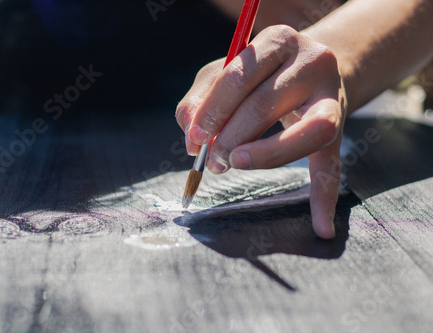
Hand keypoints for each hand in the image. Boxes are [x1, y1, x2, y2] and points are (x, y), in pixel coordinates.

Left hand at [176, 25, 346, 238]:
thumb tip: (190, 137)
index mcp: (279, 40)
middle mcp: (313, 61)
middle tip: (211, 160)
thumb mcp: (226, 72)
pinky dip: (324, 199)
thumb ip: (201, 97)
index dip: (213, 110)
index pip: (239, 75)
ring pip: (307, 133)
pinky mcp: (340, 128)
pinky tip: (321, 228)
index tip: (195, 139)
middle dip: (231, 138)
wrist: (312, 68)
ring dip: (265, 158)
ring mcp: (333, 96)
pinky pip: (332, 165)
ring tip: (235, 164)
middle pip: (266, 104)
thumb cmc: (259, 73)